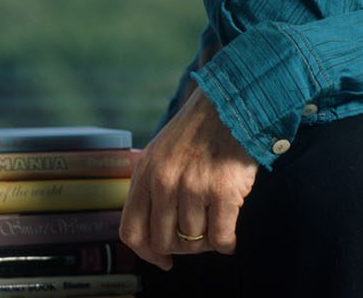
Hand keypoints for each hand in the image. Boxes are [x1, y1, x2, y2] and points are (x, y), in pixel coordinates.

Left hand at [119, 88, 258, 269]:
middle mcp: (164, 182)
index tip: (163, 261)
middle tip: (197, 239)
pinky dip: (226, 244)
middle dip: (182, 248)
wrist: (231, 102)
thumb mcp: (161, 153)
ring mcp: (193, 187)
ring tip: (217, 227)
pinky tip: (230, 238)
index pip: (132, 231)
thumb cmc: (199, 130)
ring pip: (194, 242)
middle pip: (163, 242)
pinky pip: (221, 238)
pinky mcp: (223, 190)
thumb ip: (152, 187)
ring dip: (207, 243)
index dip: (147, 255)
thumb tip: (154, 233)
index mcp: (145, 173)